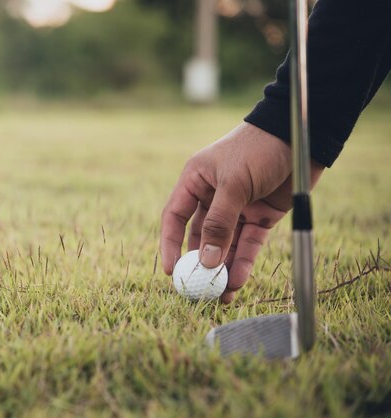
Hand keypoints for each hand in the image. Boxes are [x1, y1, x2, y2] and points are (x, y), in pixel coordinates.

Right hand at [160, 122, 323, 302]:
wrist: (301, 137)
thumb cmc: (259, 149)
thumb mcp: (234, 183)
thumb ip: (218, 223)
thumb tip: (205, 261)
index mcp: (196, 181)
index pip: (174, 217)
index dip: (170, 245)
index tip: (171, 271)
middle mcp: (213, 196)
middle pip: (199, 236)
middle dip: (199, 263)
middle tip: (197, 289)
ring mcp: (237, 208)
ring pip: (225, 245)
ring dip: (222, 268)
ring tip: (220, 295)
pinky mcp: (260, 216)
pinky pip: (248, 244)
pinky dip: (242, 263)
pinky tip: (237, 282)